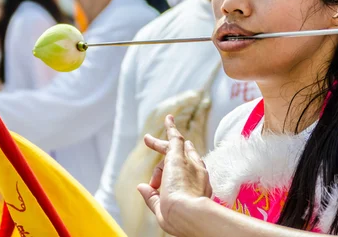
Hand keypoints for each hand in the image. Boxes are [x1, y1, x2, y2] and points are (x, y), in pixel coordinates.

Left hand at [138, 115, 211, 234]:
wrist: (188, 212)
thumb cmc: (177, 217)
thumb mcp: (162, 209)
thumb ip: (152, 197)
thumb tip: (141, 186)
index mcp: (196, 187)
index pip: (187, 173)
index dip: (174, 172)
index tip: (166, 171)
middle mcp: (196, 172)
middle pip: (184, 158)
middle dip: (171, 154)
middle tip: (160, 151)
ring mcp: (188, 163)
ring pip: (175, 148)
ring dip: (159, 145)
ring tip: (146, 139)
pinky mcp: (178, 155)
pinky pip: (175, 138)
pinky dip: (170, 128)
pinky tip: (168, 119)